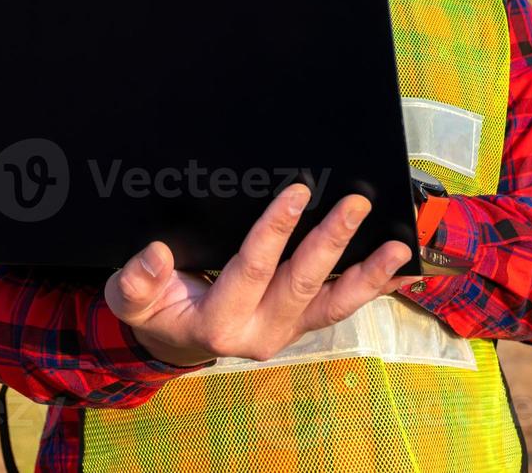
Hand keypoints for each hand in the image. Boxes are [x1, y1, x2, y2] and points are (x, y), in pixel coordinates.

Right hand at [104, 184, 424, 366]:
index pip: (251, 270)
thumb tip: (154, 255)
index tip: (296, 192)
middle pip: (302, 283)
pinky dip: (373, 286)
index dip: (274, 232)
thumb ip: (137, 281)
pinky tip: (401, 268)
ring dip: (369, 275)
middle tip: (355, 203)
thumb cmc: (154, 308)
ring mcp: (286, 330)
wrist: (174, 338)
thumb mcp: (130, 298)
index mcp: (219, 322)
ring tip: (399, 249)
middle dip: (331, 241)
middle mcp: (260, 331)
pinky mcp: (301, 324)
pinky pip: (340, 305)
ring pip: (333, 302)